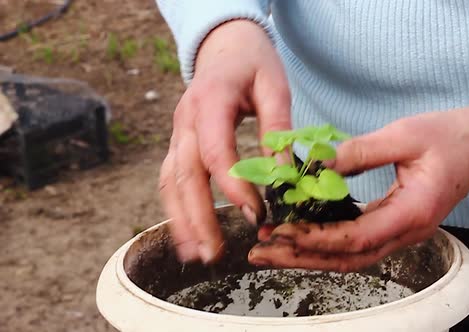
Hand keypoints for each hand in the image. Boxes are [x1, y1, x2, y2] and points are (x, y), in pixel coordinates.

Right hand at [159, 20, 291, 263]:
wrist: (223, 45)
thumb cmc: (252, 62)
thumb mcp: (274, 85)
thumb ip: (277, 128)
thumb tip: (282, 175)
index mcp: (211, 100)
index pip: (216, 151)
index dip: (234, 186)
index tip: (255, 214)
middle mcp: (185, 120)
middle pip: (185, 175)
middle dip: (199, 217)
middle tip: (215, 252)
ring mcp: (177, 132)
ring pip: (171, 182)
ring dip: (182, 221)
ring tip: (197, 255)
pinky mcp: (179, 143)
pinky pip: (171, 180)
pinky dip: (177, 210)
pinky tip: (188, 236)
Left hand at [248, 84, 468, 271]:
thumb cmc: (450, 135)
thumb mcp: (404, 134)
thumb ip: (360, 151)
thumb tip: (315, 165)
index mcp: (413, 212)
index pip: (357, 238)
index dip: (316, 238)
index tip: (281, 231)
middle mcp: (408, 231)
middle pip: (348, 258)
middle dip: (302, 257)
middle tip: (261, 251)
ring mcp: (404, 232)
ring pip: (351, 257)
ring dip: (309, 255)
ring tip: (271, 249)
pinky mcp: (396, 224)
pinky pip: (358, 244)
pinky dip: (326, 244)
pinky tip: (301, 238)